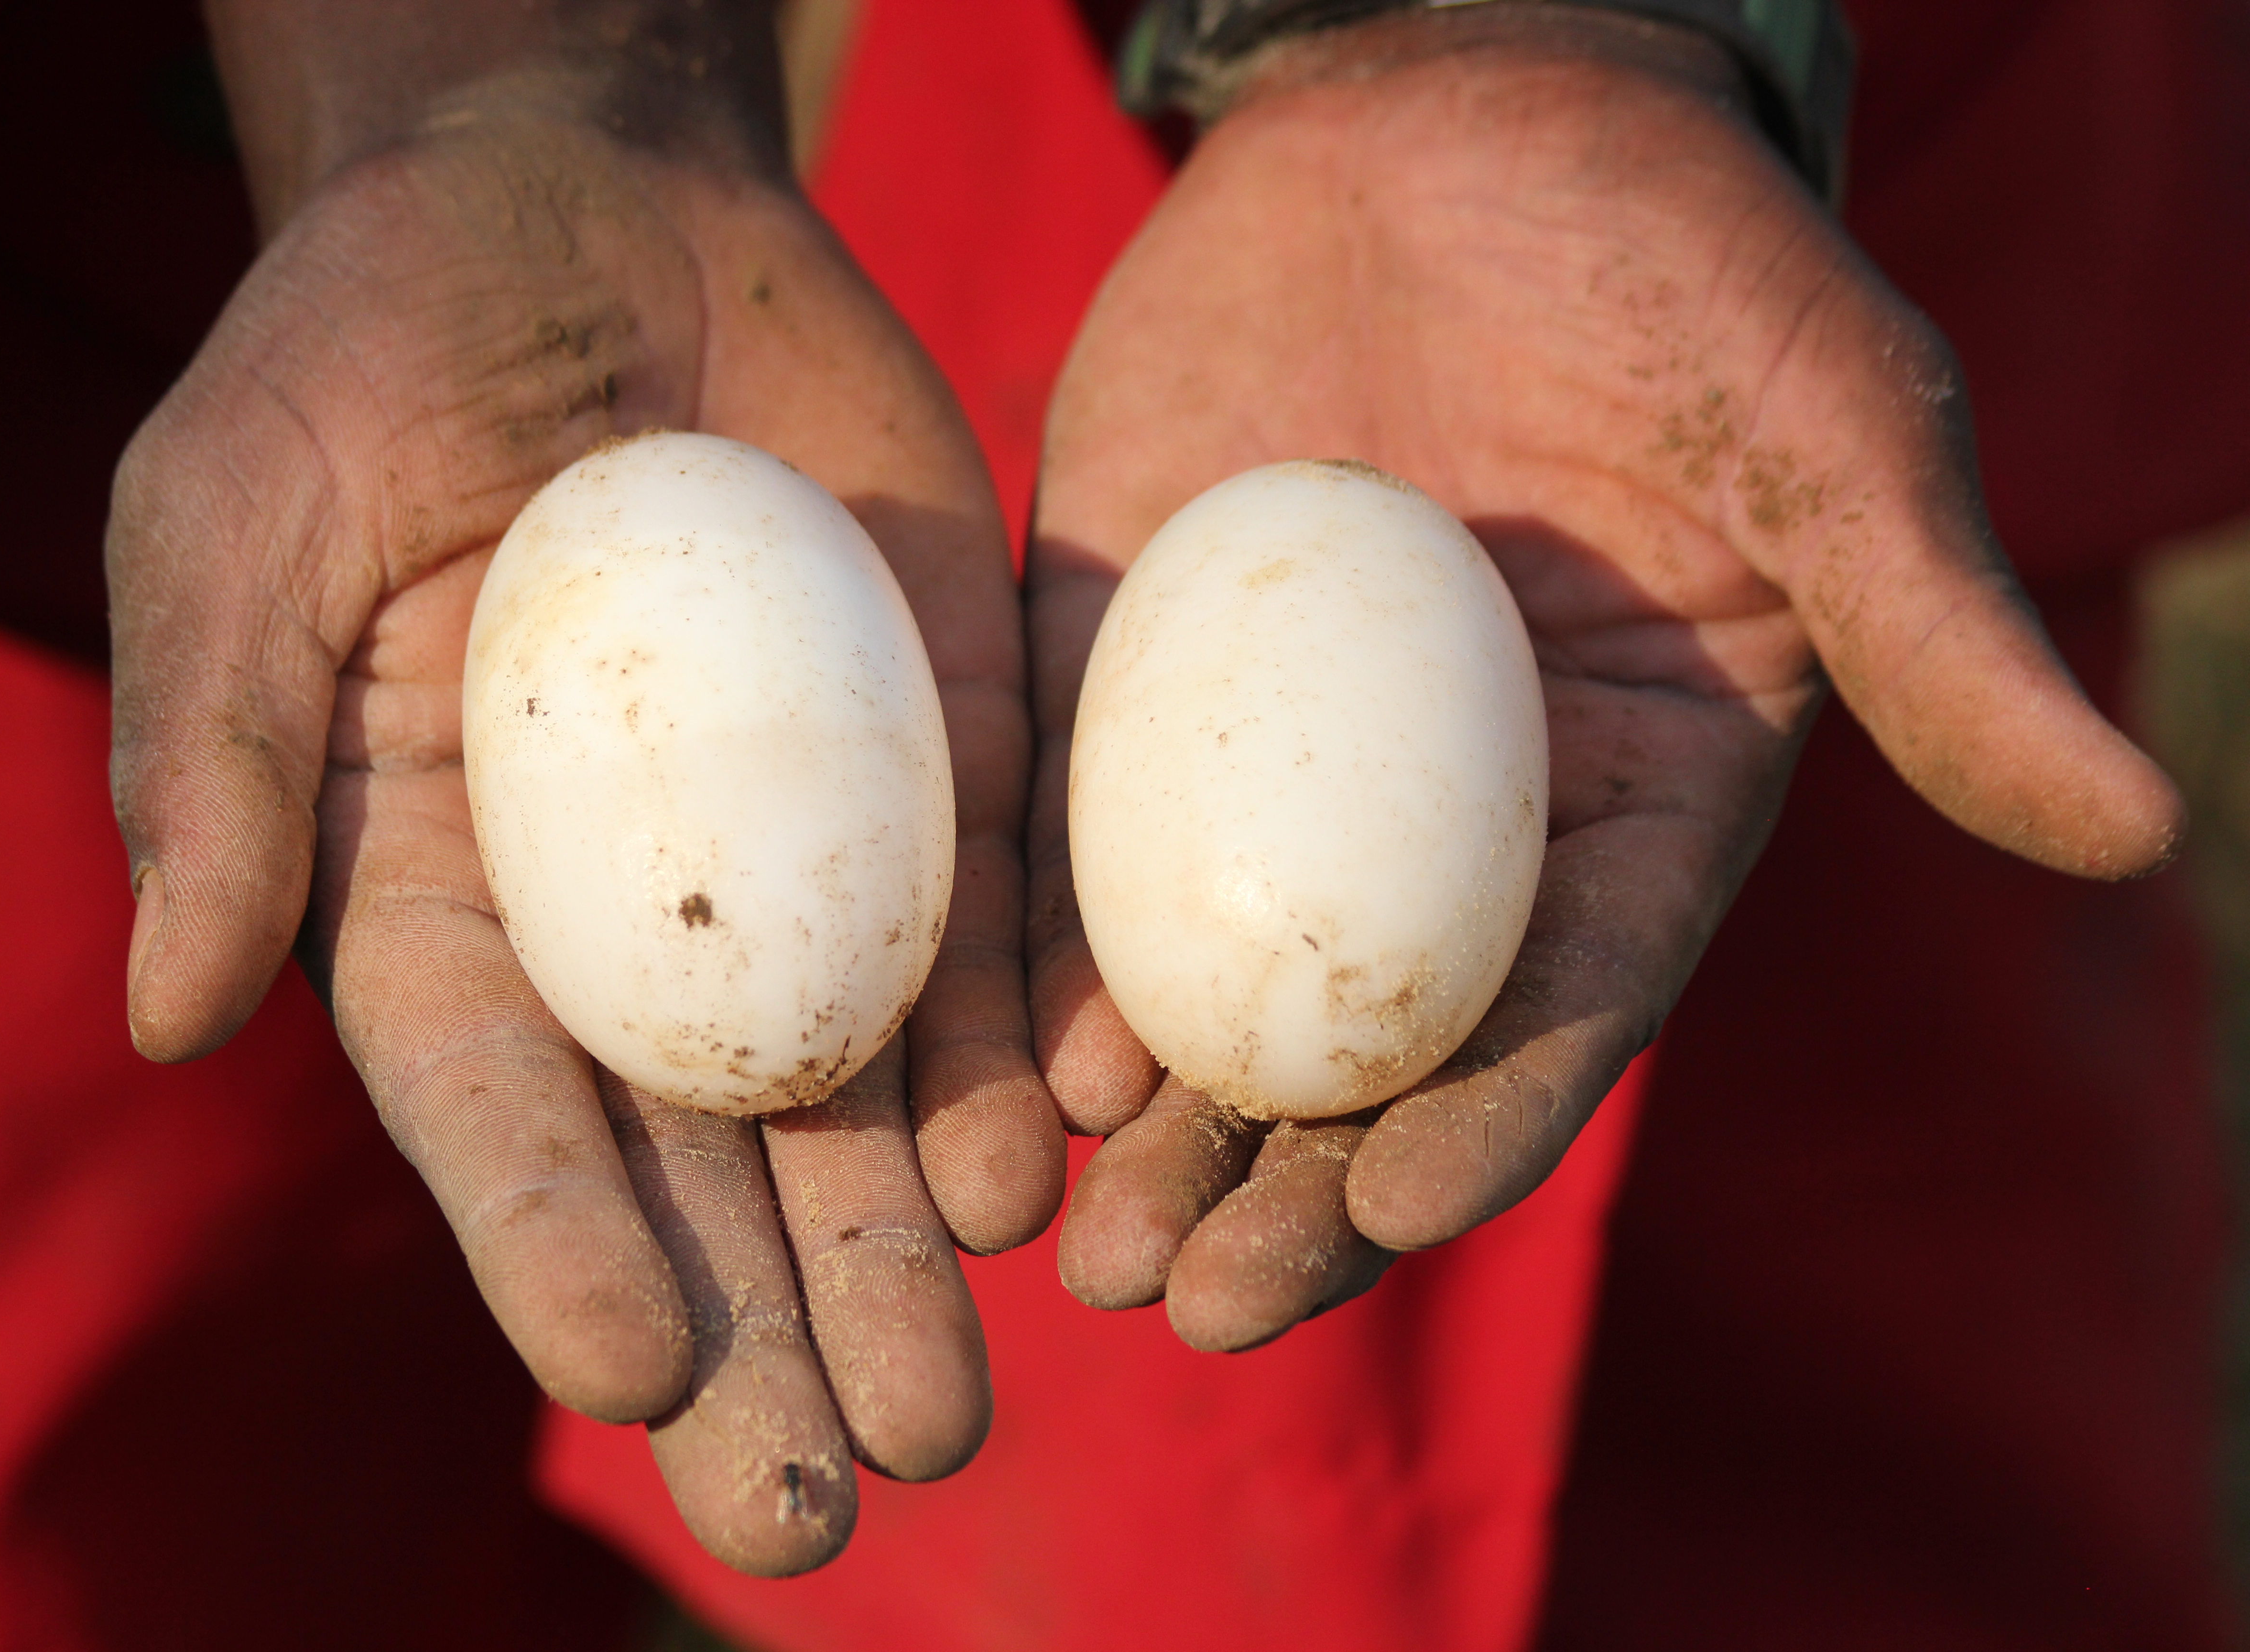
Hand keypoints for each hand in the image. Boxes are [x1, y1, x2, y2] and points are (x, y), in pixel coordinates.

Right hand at [108, 29, 1059, 1571]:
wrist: (577, 206)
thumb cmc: (356, 352)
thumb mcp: (233, 518)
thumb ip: (210, 755)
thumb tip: (177, 1014)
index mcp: (438, 889)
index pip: (497, 1107)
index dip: (553, 1243)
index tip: (626, 1372)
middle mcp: (635, 908)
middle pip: (698, 1156)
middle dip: (760, 1330)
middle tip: (830, 1500)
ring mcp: (810, 836)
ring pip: (865, 1084)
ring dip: (911, 1244)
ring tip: (955, 1404)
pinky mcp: (948, 738)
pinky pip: (1000, 912)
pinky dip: (1030, 1035)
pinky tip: (1059, 1157)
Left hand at [1026, 9, 2182, 1350]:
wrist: (1461, 117)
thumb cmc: (1683, 264)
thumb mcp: (1828, 434)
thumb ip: (1934, 634)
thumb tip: (2132, 827)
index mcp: (1630, 802)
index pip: (1564, 1004)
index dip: (1486, 1119)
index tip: (1396, 1211)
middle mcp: (1445, 819)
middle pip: (1369, 1044)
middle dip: (1288, 1188)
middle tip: (1192, 1304)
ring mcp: (1273, 756)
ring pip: (1209, 980)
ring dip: (1152, 1128)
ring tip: (1086, 1251)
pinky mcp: (1130, 664)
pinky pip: (1081, 830)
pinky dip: (1050, 951)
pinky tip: (1017, 1063)